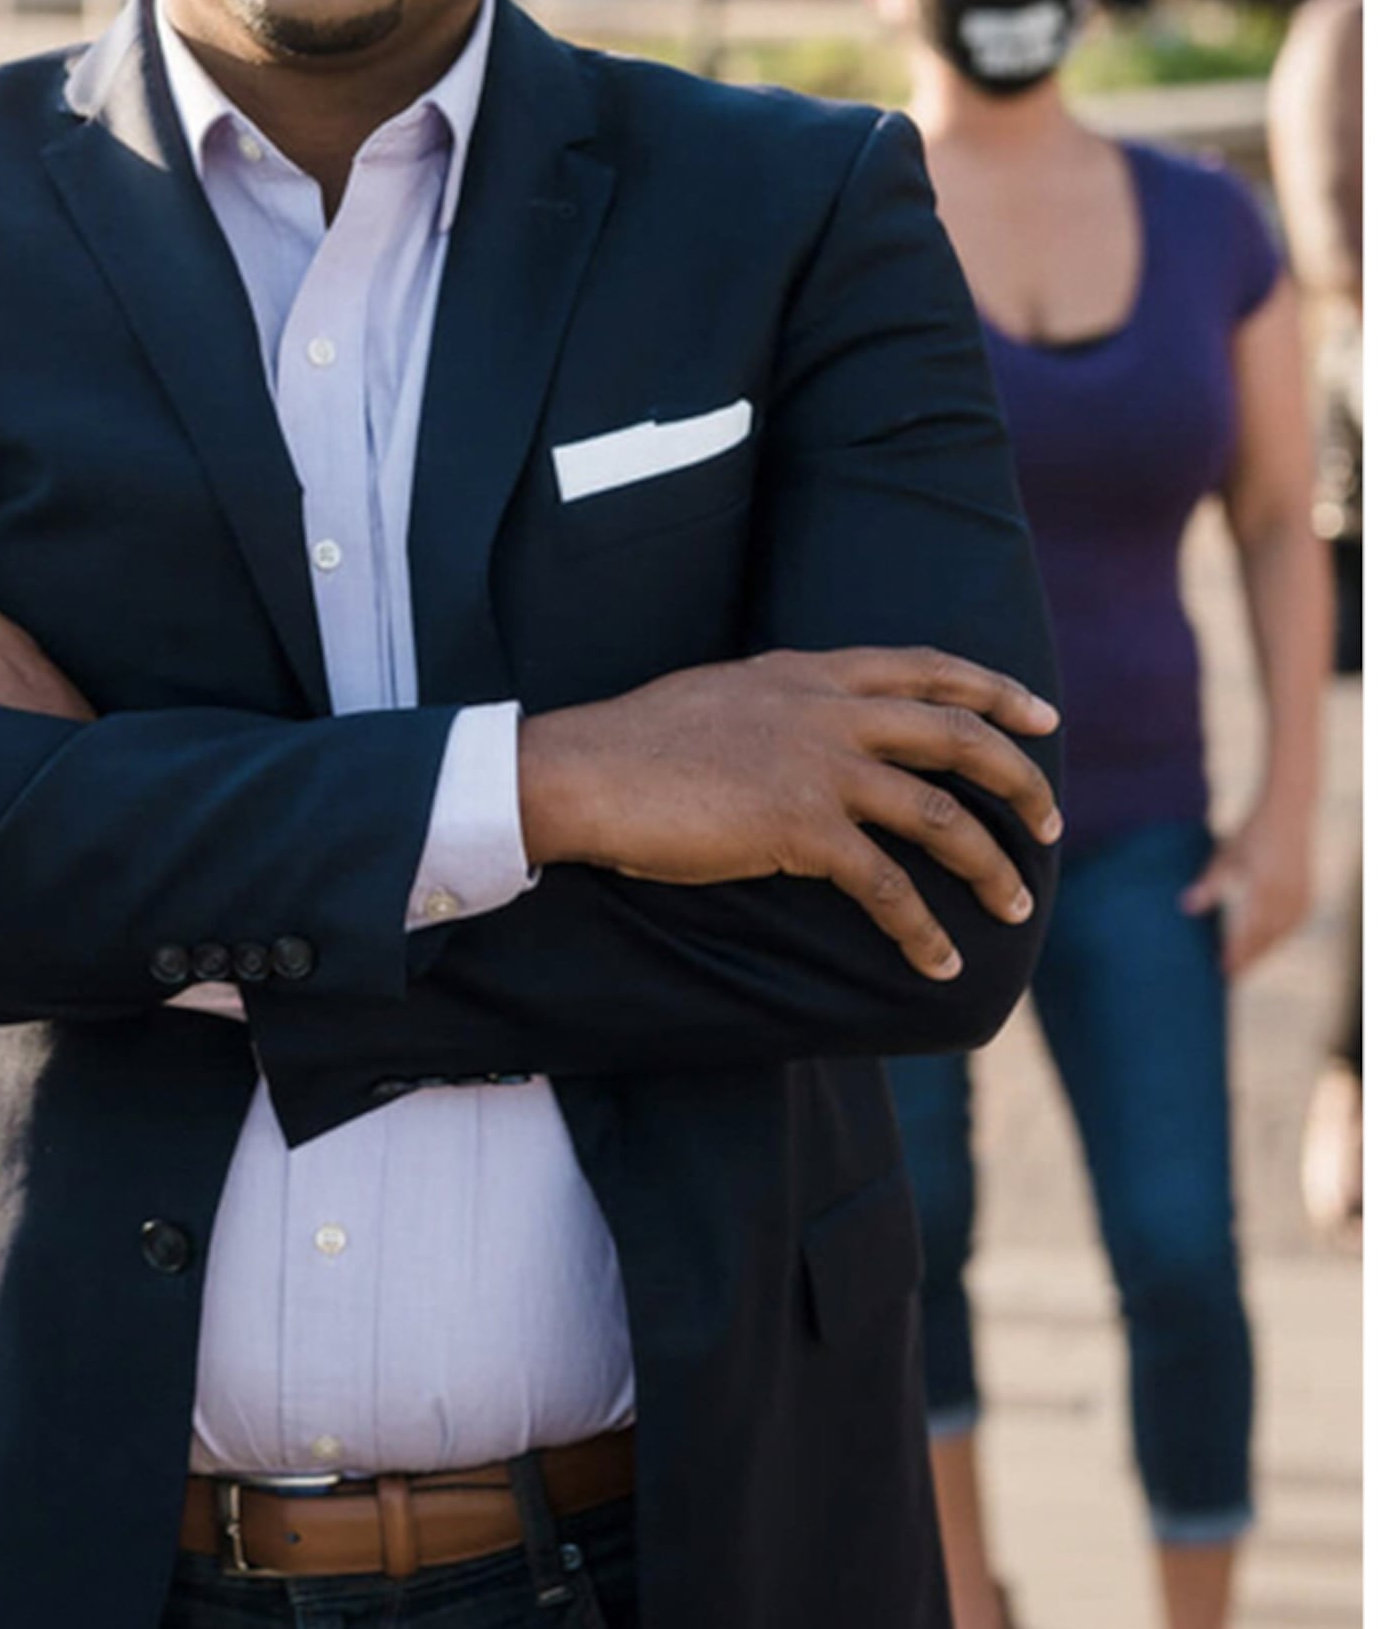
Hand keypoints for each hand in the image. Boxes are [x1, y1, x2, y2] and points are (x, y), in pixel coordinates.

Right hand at [518, 649, 1061, 979]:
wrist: (579, 771)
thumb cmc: (631, 743)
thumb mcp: (720, 695)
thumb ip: (780, 704)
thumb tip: (808, 727)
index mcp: (807, 673)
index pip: (926, 667)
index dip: (994, 690)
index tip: (1041, 716)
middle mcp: (825, 711)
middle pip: (958, 735)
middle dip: (1019, 781)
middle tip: (1050, 823)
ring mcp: (817, 767)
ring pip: (940, 814)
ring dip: (990, 865)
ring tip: (1015, 905)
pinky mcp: (799, 828)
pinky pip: (886, 886)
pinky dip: (921, 929)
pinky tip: (939, 962)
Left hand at [1181, 801, 1315, 975]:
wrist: (1288, 814)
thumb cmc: (1251, 834)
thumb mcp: (1226, 857)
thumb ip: (1209, 885)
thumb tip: (1186, 908)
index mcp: (1264, 891)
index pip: (1248, 933)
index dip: (1236, 955)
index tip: (1222, 972)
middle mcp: (1286, 898)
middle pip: (1266, 940)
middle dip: (1248, 959)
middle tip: (1229, 976)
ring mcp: (1300, 898)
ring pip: (1280, 935)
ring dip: (1263, 951)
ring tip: (1243, 965)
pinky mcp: (1307, 895)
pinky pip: (1292, 926)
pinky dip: (1277, 938)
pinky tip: (1265, 944)